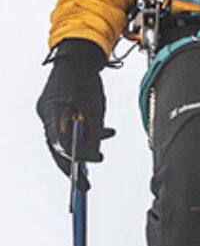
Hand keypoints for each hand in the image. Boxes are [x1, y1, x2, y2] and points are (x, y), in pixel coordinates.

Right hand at [37, 39, 111, 175]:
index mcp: (53, 112)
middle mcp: (47, 114)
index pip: (59, 146)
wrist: (79, 57)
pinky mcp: (57, 109)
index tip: (84, 177)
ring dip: (83, 149)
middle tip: (84, 187)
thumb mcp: (95, 109)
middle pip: (58, 148)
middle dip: (73, 167)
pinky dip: (85, 133)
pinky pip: (69, 127)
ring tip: (99, 156)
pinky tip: (105, 131)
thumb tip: (92, 155)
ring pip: (65, 138)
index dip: (72, 164)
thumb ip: (92, 132)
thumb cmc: (86, 79)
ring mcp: (50, 111)